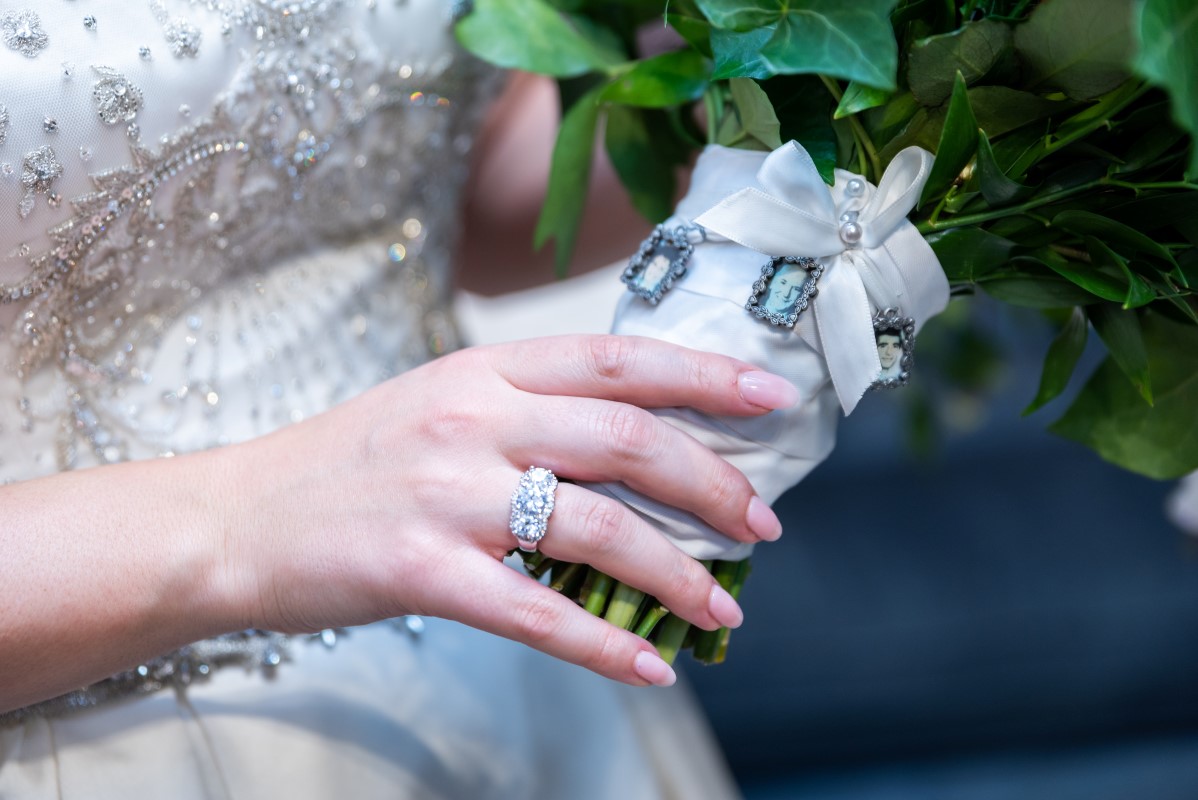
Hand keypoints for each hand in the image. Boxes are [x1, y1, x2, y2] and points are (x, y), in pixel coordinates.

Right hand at [223, 335, 793, 686]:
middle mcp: (473, 421)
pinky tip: (650, 663)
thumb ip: (529, 412)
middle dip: (714, 483)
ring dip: (676, 572)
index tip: (773, 398)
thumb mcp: (439, 405)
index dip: (705, 375)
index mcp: (485, 371)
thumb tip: (637, 445)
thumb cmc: (349, 463)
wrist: (235, 519)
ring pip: (597, 527)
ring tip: (723, 606)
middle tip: (764, 523)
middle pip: (628, 440)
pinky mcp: (421, 571)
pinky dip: (605, 642)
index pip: (618, 359)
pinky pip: (538, 612)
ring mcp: (447, 495)